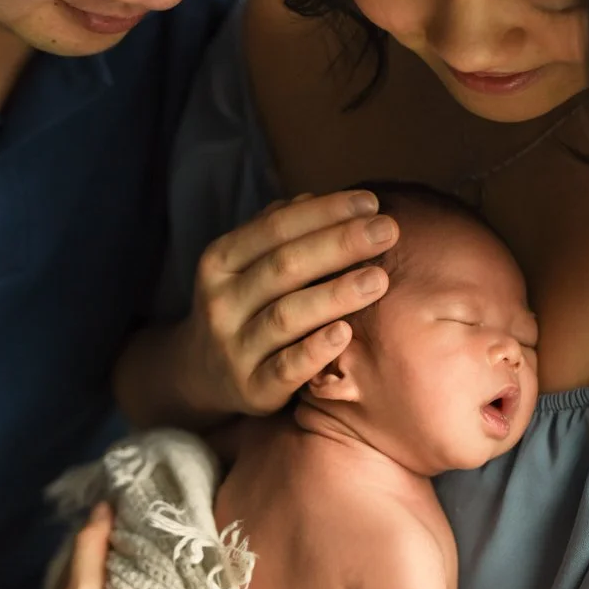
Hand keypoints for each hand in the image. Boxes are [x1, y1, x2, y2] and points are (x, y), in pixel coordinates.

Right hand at [176, 189, 396, 415]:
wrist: (201, 374)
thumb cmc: (243, 306)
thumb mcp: (246, 265)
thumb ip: (278, 233)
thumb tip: (317, 198)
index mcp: (220, 262)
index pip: (275, 229)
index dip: (324, 212)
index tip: (370, 202)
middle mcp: (221, 303)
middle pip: (283, 267)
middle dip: (339, 244)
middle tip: (387, 230)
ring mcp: (234, 349)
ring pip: (286, 316)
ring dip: (335, 295)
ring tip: (379, 279)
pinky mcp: (251, 390)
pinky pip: (286, 369)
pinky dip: (316, 351)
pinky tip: (346, 332)